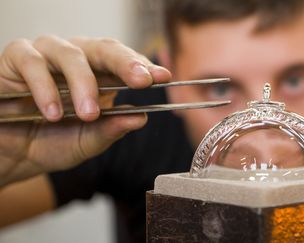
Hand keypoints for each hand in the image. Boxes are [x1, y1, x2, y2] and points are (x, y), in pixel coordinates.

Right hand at [0, 36, 170, 186]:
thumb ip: (110, 130)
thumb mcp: (86, 142)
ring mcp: (46, 56)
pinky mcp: (15, 59)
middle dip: (125, 63)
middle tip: (142, 80)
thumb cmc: (50, 143)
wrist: (10, 155)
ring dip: (83, 83)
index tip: (164, 77)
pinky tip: (52, 112)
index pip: (124, 64)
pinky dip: (43, 86)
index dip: (143, 67)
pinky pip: (31, 62)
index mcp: (98, 76)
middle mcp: (75, 60)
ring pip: (70, 53)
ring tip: (87, 114)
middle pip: (104, 48)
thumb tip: (141, 118)